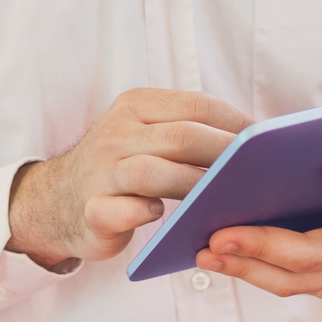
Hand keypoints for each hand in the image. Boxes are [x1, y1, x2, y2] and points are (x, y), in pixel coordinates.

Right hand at [7, 88, 250, 269]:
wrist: (55, 202)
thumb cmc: (119, 168)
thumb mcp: (144, 134)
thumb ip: (186, 130)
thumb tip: (253, 138)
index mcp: (136, 106)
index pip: (196, 106)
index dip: (236, 123)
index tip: (267, 143)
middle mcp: (117, 133)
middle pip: (182, 137)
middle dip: (226, 156)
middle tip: (261, 173)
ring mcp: (101, 172)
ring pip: (152, 172)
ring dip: (193, 185)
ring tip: (225, 197)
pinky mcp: (92, 211)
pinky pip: (122, 210)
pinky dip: (146, 213)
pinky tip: (164, 216)